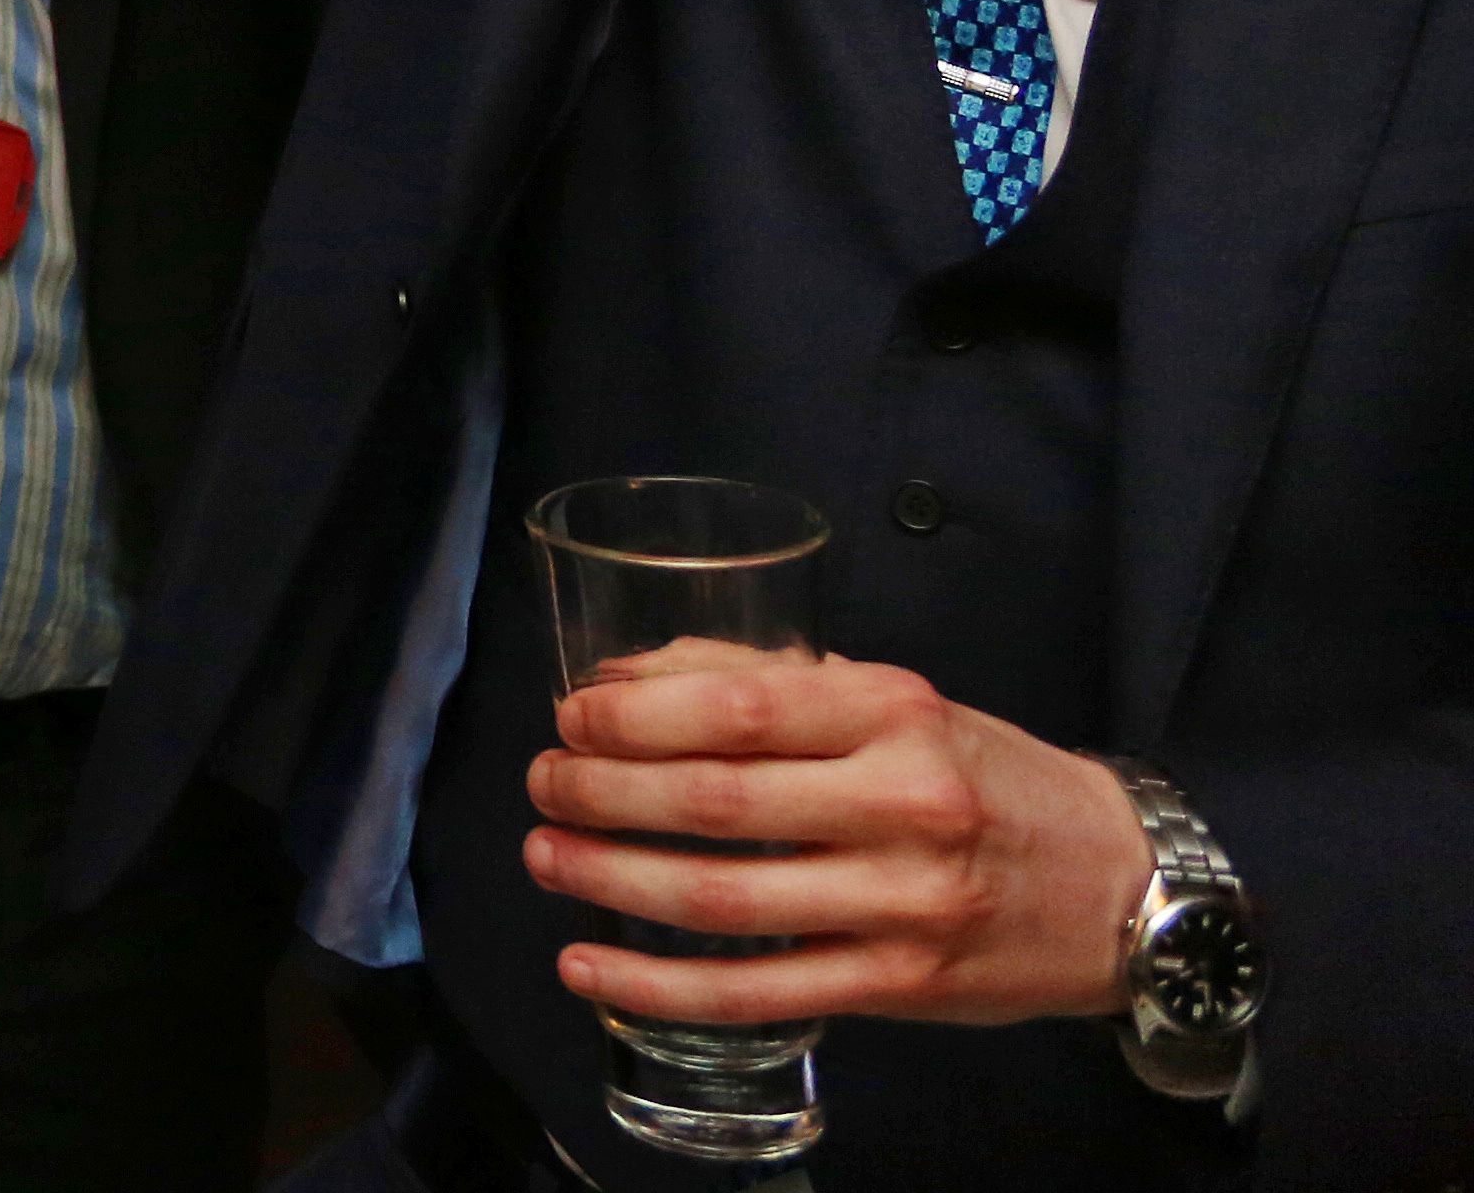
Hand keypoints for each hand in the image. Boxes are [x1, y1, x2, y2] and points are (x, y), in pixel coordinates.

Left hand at [527, 654, 1152, 1027]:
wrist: (1125, 888)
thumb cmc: (988, 780)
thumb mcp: (898, 704)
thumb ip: (767, 683)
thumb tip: (627, 675)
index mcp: (895, 715)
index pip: (735, 709)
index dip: (631, 716)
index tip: (570, 717)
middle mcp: (903, 805)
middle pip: (714, 802)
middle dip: (601, 792)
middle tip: (543, 783)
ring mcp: (903, 903)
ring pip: (723, 899)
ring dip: (611, 878)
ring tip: (546, 855)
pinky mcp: (900, 984)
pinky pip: (758, 992)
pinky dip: (660, 985)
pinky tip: (590, 964)